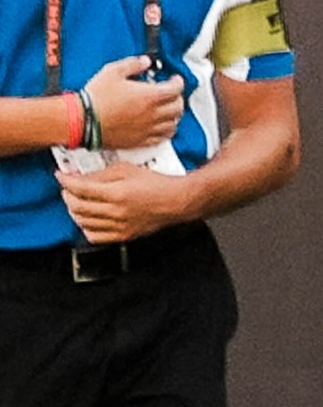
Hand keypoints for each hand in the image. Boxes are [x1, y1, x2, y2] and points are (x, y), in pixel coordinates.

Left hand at [57, 161, 187, 243]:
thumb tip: (81, 177)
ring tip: (76, 202)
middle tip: (68, 189)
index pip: (80, 188)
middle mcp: (116, 212)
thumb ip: (102, 174)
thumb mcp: (128, 170)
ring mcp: (119, 226)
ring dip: (74, 211)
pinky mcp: (123, 236)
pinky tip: (88, 219)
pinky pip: (95, 236)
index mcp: (117, 193)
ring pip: (83, 222)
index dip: (66, 181)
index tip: (61, 177)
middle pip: (78, 206)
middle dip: (67, 196)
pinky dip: (86, 228)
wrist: (176, 201)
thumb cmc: (156, 184)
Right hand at [83, 56, 184, 148]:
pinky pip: (161, 138)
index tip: (175, 80)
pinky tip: (163, 127)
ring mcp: (147, 129)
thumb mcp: (113, 71)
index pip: (176, 89)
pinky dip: (167, 131)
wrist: (82, 120)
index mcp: (149, 96)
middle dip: (178, 98)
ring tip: (169, 110)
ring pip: (173, 124)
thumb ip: (132, 64)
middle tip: (173, 94)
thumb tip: (144, 61)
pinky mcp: (139, 141)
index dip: (178, 82)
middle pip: (178, 107)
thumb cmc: (95, 98)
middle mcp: (152, 114)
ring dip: (174, 116)